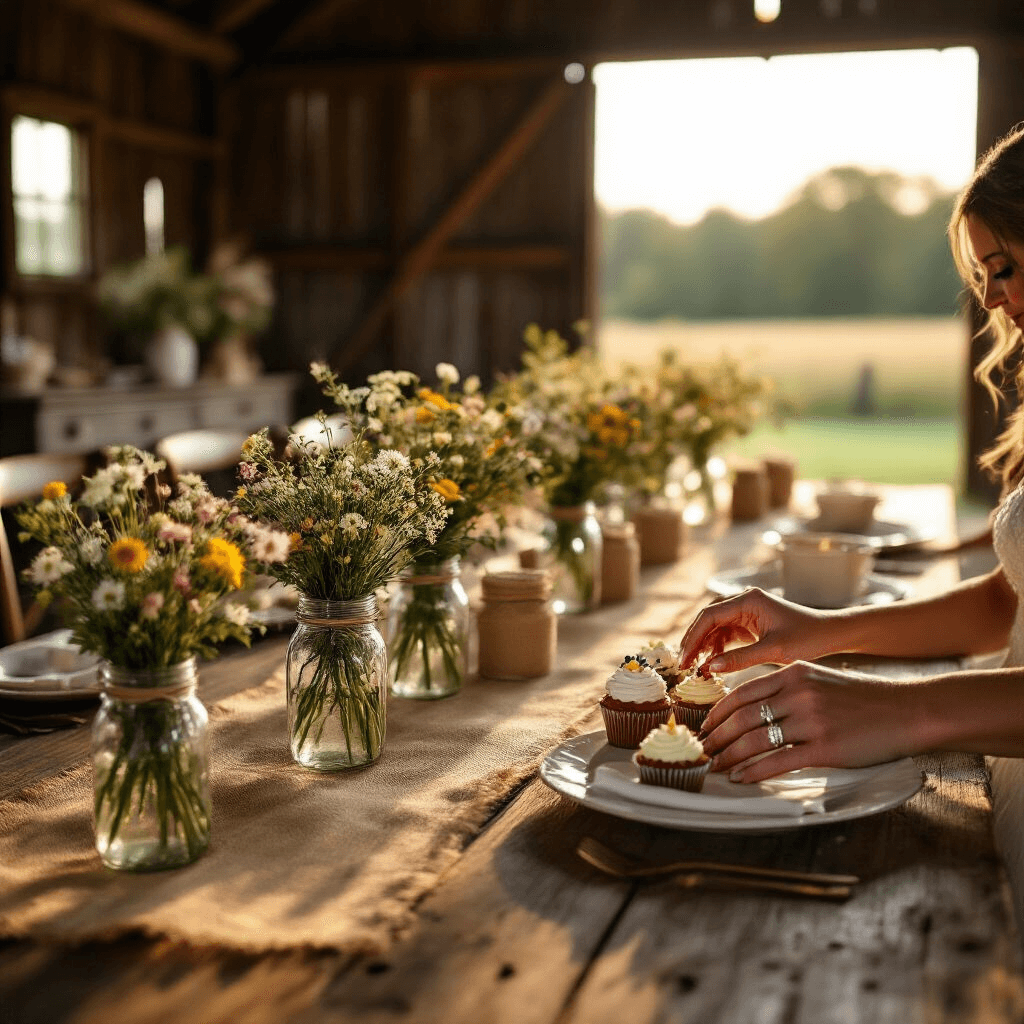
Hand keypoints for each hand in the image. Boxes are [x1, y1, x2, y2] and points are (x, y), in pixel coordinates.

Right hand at [678, 587, 834, 673]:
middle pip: (708, 618)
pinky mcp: (751, 622)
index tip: (684, 659)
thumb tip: (709, 668)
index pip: (710, 616)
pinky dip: (717, 647)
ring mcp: (747, 610)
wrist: (832, 634)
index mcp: (749, 600)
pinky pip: (726, 632)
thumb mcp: (774, 651)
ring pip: (715, 626)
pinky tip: (712, 662)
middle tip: (683, 664)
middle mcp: (745, 600)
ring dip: (704, 645)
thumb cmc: (809, 638)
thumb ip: (740, 659)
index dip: (693, 638)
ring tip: (695, 666)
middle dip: (694, 641)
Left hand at [699, 661, 906, 781]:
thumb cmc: (861, 698)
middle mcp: (798, 693)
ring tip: (717, 765)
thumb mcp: (819, 679)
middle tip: (703, 750)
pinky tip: (741, 777)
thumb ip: (787, 687)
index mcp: (793, 674)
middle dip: (717, 736)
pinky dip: (754, 771)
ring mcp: (811, 720)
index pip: (742, 693)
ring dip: (730, 756)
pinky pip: (778, 761)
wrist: (906, 710)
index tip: (705, 726)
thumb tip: (752, 705)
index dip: (717, 712)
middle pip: (742, 717)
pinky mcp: (825, 747)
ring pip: (755, 740)